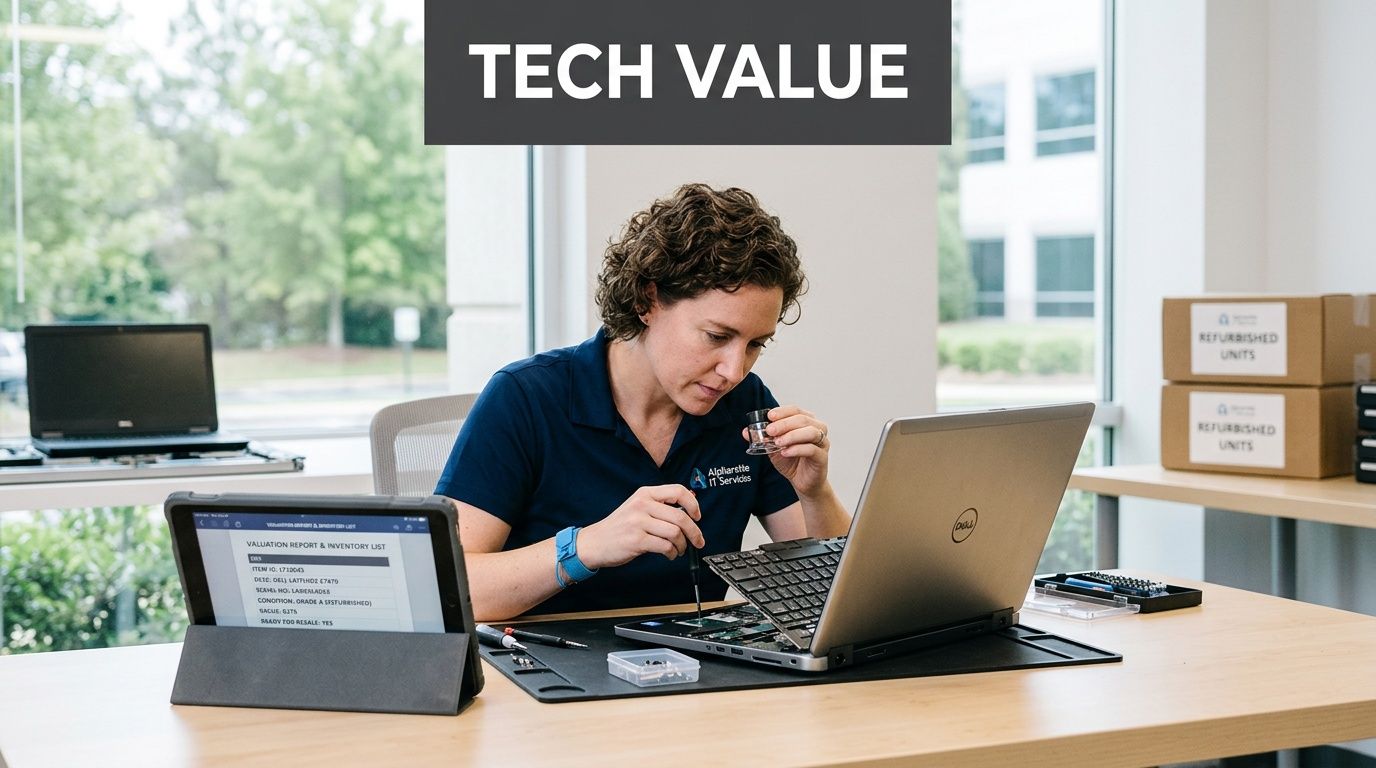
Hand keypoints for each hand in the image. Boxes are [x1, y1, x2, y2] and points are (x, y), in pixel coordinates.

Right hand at [577, 485, 703, 569]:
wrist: (594, 542)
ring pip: (675, 533)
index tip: (698, 516)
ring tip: (679, 550)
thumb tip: (690, 501)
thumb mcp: (638, 507)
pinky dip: (672, 553)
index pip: (678, 491)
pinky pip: (665, 546)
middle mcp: (642, 505)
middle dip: (694, 532)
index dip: (693, 504)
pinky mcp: (636, 541)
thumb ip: (661, 504)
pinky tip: (670, 554)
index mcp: (645, 494)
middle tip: (698, 540)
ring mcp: (638, 523)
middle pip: (680, 516)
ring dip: (682, 545)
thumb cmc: (619, 526)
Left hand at [742, 405, 830, 498]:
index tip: (769, 416)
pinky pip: (812, 449)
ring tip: (777, 442)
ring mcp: (822, 442)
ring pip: (810, 432)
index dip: (782, 412)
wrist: (803, 482)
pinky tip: (785, 452)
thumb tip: (746, 431)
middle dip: (784, 424)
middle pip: (803, 419)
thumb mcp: (773, 449)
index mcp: (806, 422)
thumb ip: (762, 439)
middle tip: (770, 430)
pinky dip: (797, 449)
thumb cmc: (791, 461)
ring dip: (792, 435)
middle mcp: (817, 429)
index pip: (795, 410)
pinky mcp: (822, 457)